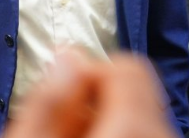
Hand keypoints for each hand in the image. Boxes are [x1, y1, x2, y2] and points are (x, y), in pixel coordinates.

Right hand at [2, 50, 177, 137]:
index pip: (128, 67)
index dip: (86, 75)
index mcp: (132, 132)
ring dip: (105, 128)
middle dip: (93, 105)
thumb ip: (48, 101)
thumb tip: (68, 58)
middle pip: (137, 94)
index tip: (60, 102)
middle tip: (60, 133)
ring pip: (139, 122)